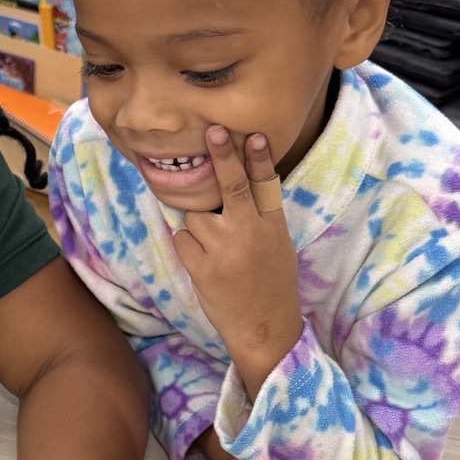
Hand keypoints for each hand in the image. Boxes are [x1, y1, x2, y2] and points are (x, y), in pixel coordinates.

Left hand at [172, 127, 302, 398]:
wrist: (263, 327)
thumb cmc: (270, 282)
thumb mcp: (277, 245)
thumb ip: (259, 216)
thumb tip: (232, 183)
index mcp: (272, 227)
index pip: (265, 186)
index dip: (258, 159)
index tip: (253, 135)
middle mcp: (249, 235)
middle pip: (230, 188)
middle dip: (221, 157)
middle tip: (212, 131)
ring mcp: (223, 252)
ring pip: (195, 216)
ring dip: (199, 224)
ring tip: (216, 248)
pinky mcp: (201, 268)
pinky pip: (182, 239)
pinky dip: (188, 245)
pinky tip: (205, 262)